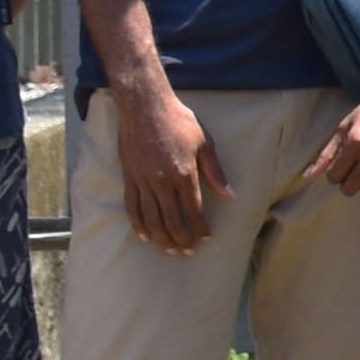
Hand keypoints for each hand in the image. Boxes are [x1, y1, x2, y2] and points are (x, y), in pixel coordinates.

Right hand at [110, 79, 224, 254]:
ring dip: (161, 238)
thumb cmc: (179, 121)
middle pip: (172, 221)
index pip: (194, 211)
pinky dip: (138, 225)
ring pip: (151, 219)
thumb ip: (215, 172)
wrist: (145, 107)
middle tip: (188, 252)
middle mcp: (163, 182)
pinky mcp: (129, 178)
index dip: (200, 228)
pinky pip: (132, 208)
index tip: (206, 238)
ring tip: (169, 250)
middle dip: (181, 240)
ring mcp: (144, 182)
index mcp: (185, 174)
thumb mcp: (205, 143)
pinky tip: (145, 236)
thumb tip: (230, 195)